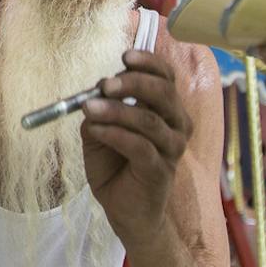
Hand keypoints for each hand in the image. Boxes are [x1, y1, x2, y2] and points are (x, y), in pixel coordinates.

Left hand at [79, 49, 191, 246]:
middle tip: (104, 84)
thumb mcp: (100, 130)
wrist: (124, 210)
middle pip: (163, 93)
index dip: (148, 62)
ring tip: (89, 107)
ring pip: (149, 120)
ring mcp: (171, 149)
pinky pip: (140, 146)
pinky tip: (96, 130)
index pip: (166, 77)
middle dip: (133, 82)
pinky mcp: (160, 171)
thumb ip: (100, 107)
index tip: (124, 56)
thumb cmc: (115, 165)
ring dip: (117, 110)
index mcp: (166, 109)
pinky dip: (115, 134)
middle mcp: (176, 125)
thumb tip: (97, 87)